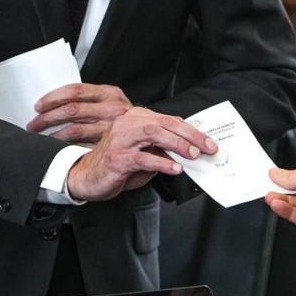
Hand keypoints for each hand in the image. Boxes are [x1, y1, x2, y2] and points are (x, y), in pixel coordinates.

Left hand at [28, 83, 130, 142]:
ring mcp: (111, 128)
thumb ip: (90, 99)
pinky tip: (57, 149)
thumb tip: (57, 101)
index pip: (75, 90)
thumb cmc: (124, 119)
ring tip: (42, 137)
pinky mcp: (110, 145)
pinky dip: (66, 148)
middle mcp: (112, 108)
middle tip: (34, 124)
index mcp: (109, 93)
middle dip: (48, 117)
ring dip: (54, 135)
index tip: (39, 105)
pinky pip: (82, 146)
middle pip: (72, 110)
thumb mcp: (111, 102)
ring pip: (74, 130)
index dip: (53, 98)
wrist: (150, 135)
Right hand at [65, 106, 217, 201]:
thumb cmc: (118, 164)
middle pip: (164, 123)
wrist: (88, 176)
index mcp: (136, 118)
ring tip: (193, 155)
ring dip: (177, 144)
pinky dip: (161, 162)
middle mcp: (128, 124)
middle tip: (207, 147)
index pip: (169, 120)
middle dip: (190, 135)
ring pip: (154, 134)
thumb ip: (163, 149)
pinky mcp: (117, 157)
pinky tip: (174, 168)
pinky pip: (143, 158)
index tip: (208, 141)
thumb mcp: (145, 153)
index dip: (191, 130)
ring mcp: (121, 140)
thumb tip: (190, 151)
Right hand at [265, 166, 295, 253]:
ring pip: (295, 205)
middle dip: (281, 189)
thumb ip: (291, 178)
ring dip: (281, 201)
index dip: (287, 177)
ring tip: (269, 196)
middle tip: (266, 187)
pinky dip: (285, 211)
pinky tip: (276, 205)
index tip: (272, 176)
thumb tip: (277, 173)